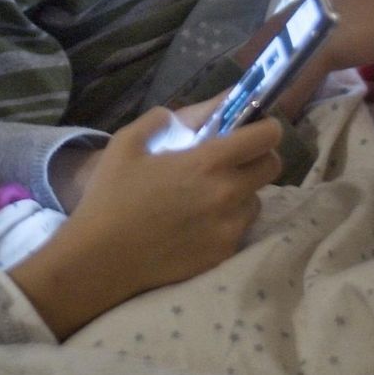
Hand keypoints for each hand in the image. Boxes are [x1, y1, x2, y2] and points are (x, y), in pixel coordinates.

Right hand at [8, 107, 281, 338]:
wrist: (101, 258)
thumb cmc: (111, 196)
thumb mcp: (126, 143)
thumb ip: (160, 119)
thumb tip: (182, 116)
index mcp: (208, 162)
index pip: (266, 136)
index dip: (264, 127)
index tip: (253, 127)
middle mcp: (228, 194)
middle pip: (271, 166)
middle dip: (258, 156)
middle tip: (232, 159)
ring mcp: (228, 228)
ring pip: (256, 200)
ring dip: (243, 191)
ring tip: (211, 194)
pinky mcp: (222, 254)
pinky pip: (239, 229)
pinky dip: (228, 220)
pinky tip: (199, 221)